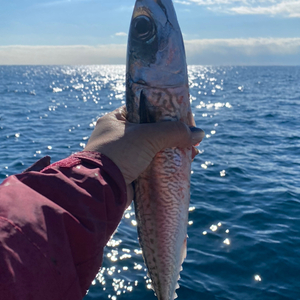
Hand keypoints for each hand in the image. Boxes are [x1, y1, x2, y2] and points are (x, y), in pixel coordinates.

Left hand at [84, 106, 204, 205]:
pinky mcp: (128, 173)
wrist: (101, 189)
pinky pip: (151, 165)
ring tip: (190, 154)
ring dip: (172, 151)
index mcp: (116, 119)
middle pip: (153, 131)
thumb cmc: (120, 154)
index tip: (185, 120)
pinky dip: (165, 166)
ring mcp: (123, 155)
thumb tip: (199, 134)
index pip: (145, 109)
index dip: (167, 113)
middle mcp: (117, 136)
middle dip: (173, 135)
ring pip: (154, 149)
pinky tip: (180, 166)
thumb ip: (174, 132)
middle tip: (190, 140)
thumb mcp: (148, 137)